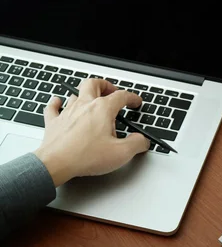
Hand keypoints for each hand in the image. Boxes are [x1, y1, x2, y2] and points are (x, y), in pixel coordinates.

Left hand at [33, 79, 149, 186]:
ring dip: (84, 94)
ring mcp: (67, 112)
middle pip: (94, 84)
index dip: (132, 97)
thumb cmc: (86, 156)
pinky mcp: (54, 122)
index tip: (135, 102)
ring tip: (91, 101)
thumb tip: (142, 140)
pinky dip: (57, 102)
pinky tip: (58, 102)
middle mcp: (84, 106)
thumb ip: (137, 143)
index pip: (121, 96)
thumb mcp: (122, 153)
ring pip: (75, 94)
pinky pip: (53, 106)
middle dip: (105, 85)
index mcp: (102, 109)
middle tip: (111, 91)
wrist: (57, 163)